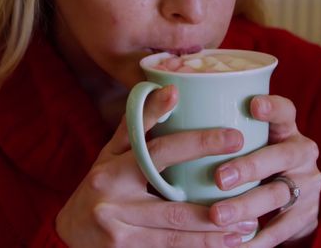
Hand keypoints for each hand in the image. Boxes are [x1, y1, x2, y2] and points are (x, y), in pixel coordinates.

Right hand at [56, 85, 259, 246]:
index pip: (160, 153)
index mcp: (112, 170)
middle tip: (251, 194)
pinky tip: (224, 246)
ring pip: (175, 235)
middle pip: (173, 205)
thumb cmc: (100, 183)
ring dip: (213, 235)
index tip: (235, 137)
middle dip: (215, 204)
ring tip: (246, 229)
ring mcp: (119, 232)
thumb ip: (141, 123)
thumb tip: (173, 88)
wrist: (69, 232)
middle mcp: (113, 202)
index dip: (198, 143)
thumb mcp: (113, 152)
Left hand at [208, 95, 320, 246]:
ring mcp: (307, 184)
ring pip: (278, 194)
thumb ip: (229, 130)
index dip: (272, 107)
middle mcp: (302, 153)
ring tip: (217, 216)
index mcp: (287, 129)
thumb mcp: (255, 140)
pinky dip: (256, 238)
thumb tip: (172, 112)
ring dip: (246, 206)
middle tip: (219, 178)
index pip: (286, 111)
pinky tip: (234, 243)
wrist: (298, 197)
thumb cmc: (259, 158)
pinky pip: (280, 229)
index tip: (253, 105)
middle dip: (249, 167)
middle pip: (281, 156)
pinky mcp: (306, 214)